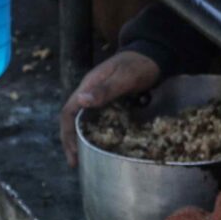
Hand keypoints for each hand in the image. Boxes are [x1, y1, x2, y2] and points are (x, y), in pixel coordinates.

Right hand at [60, 50, 161, 164]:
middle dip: (71, 142)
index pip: (68, 112)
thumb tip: (81, 100)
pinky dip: (94, 133)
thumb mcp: (124, 77)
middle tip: (76, 163)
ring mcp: (98, 98)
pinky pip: (96, 120)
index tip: (72, 153)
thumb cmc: (139, 65)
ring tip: (84, 159)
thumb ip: (105, 89)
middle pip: (72, 120)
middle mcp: (89, 93)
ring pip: (82, 121)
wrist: (152, 56)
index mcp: (87, 86)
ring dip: (81, 139)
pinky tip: (99, 145)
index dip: (67, 134)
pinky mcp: (109, 102)